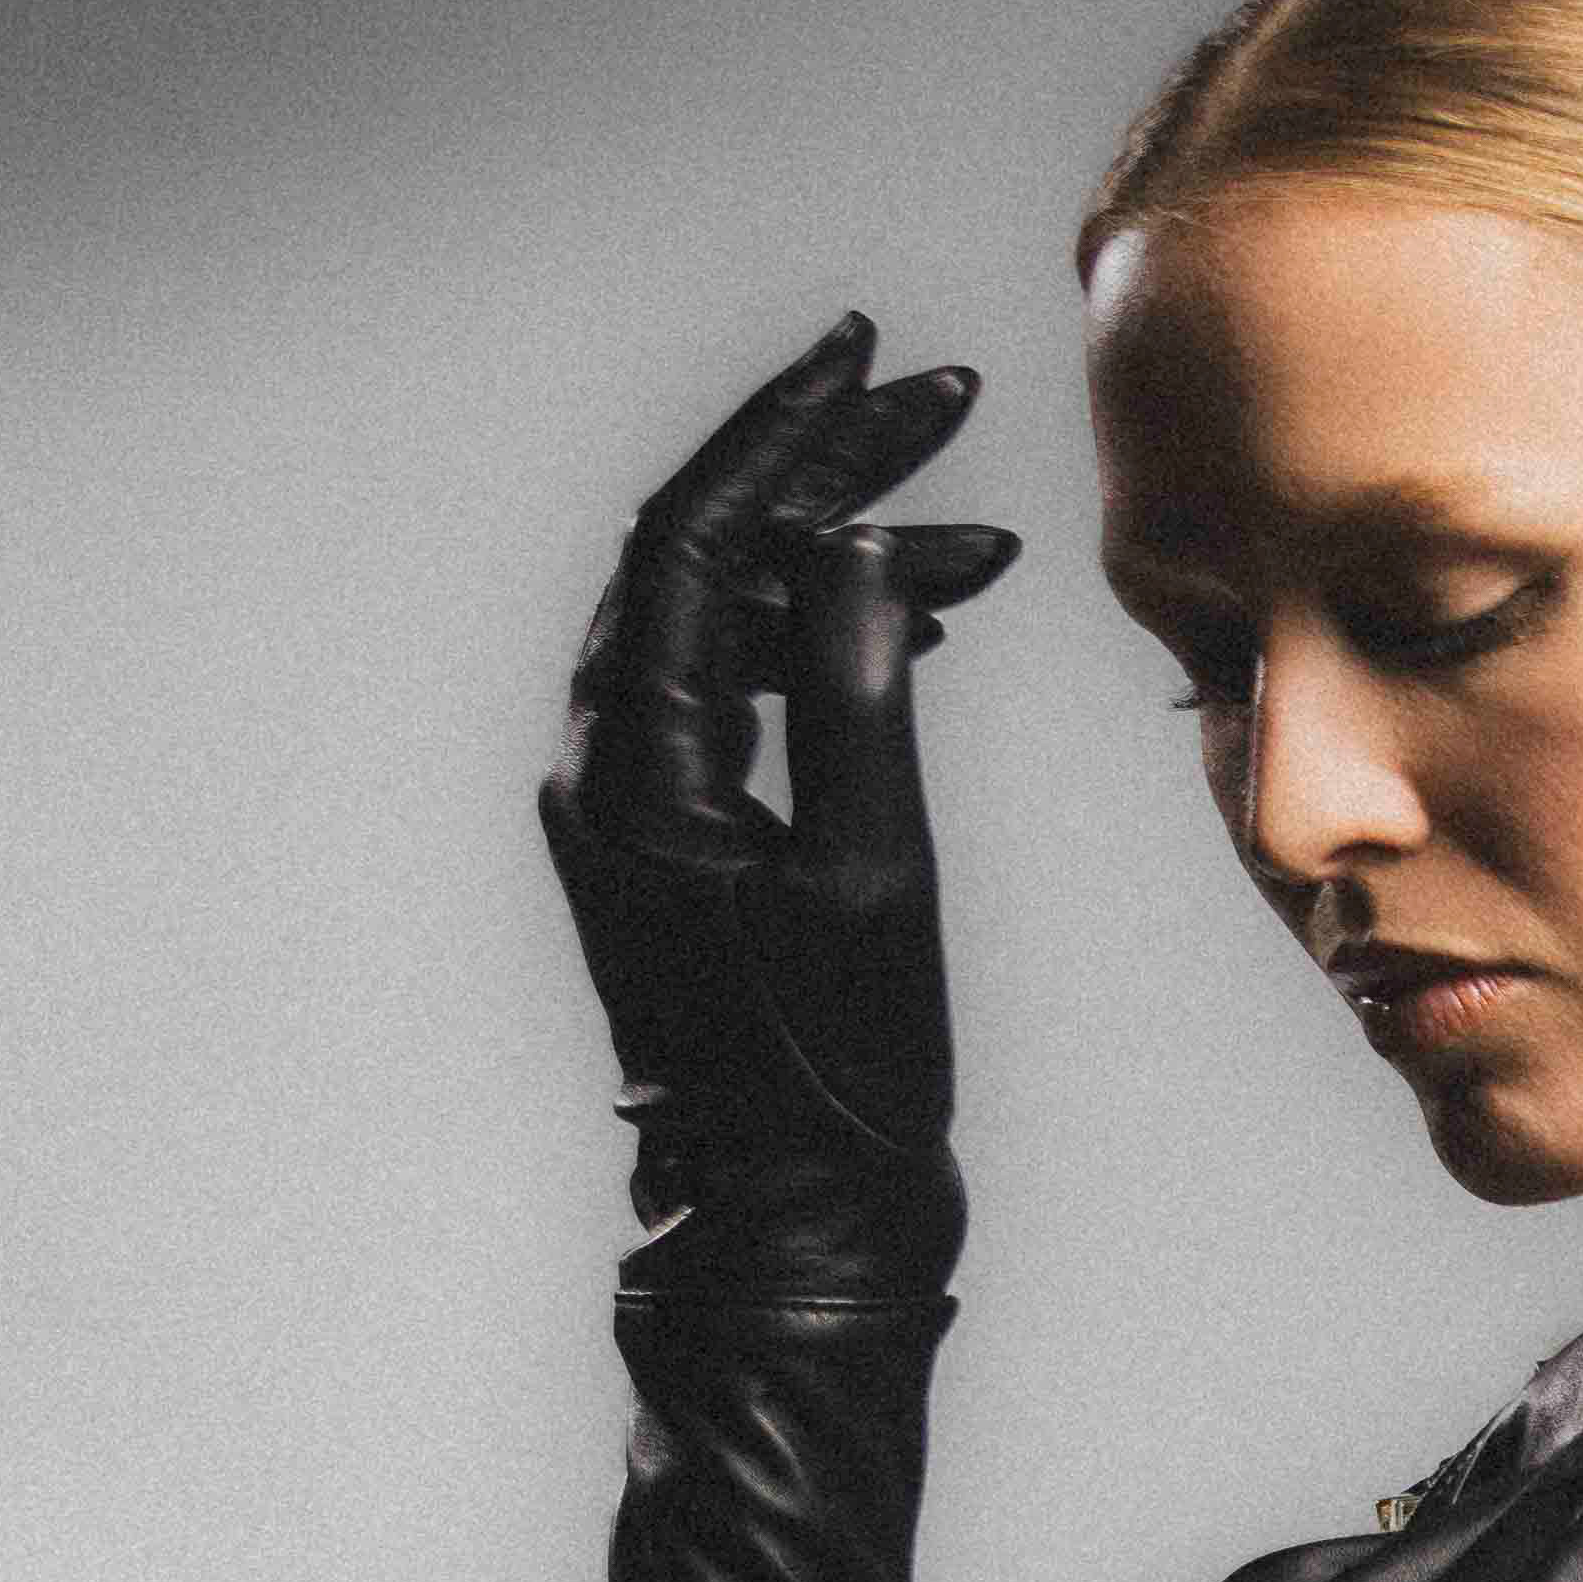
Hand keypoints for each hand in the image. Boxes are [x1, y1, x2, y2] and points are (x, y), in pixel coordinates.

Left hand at [538, 312, 1019, 1269]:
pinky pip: (736, 684)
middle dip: (819, 469)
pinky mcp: (675, 833)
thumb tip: (850, 545)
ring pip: (725, 615)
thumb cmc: (837, 1077)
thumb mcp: (870, 875)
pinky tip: (917, 620)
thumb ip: (854, 694)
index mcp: (634, 765)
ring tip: (978, 546)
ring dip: (840, 559)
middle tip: (938, 401)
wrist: (796, 1222)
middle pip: (700, 553)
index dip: (782, 434)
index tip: (868, 359)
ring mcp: (631, 798)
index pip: (693, 540)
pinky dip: (821, 635)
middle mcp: (604, 764)